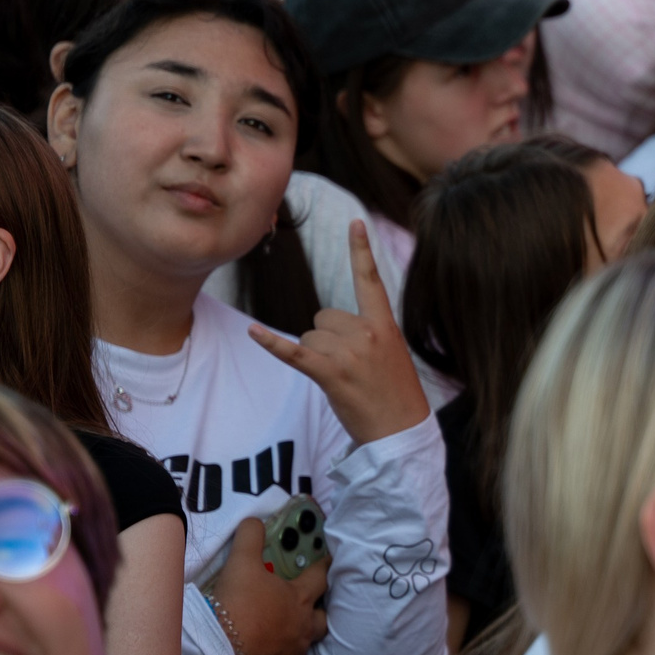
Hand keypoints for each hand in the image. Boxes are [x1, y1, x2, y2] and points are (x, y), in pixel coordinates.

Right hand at [207, 517, 330, 654]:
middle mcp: (303, 627)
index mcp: (298, 599)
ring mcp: (294, 653)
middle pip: (322, 617)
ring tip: (289, 631)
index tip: (328, 561)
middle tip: (310, 604)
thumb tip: (254, 521)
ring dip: (301, 635)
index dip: (323, 566)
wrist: (221, 650)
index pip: (319, 577)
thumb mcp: (240, 563)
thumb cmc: (236, 603)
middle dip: (318, 609)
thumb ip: (250, 538)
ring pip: (307, 643)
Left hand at [249, 222, 429, 446]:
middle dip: (328, 339)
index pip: (371, 280)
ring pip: (311, 336)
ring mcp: (350, 353)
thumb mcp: (391, 355)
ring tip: (342, 380)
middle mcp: (368, 333)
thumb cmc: (395, 395)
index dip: (362, 250)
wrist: (401, 432)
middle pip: (325, 316)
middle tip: (350, 368)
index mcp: (385, 325)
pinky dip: (272, 343)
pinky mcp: (330, 373)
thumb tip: (327, 323)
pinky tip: (253, 332)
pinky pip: (295, 351)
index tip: (356, 222)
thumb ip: (367, 332)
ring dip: (318, 356)